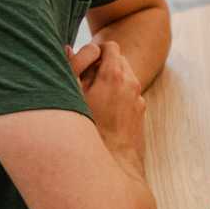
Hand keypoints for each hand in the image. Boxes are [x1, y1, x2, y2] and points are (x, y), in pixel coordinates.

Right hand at [77, 39, 144, 159]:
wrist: (114, 162)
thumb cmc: (88, 129)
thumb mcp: (72, 96)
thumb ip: (71, 67)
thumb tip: (68, 48)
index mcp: (115, 75)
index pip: (110, 46)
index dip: (95, 52)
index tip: (85, 65)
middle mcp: (132, 84)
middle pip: (119, 60)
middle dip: (103, 65)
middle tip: (86, 81)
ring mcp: (139, 98)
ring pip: (126, 78)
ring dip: (111, 81)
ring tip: (94, 98)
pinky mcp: (141, 112)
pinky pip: (129, 95)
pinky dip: (118, 96)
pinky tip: (104, 112)